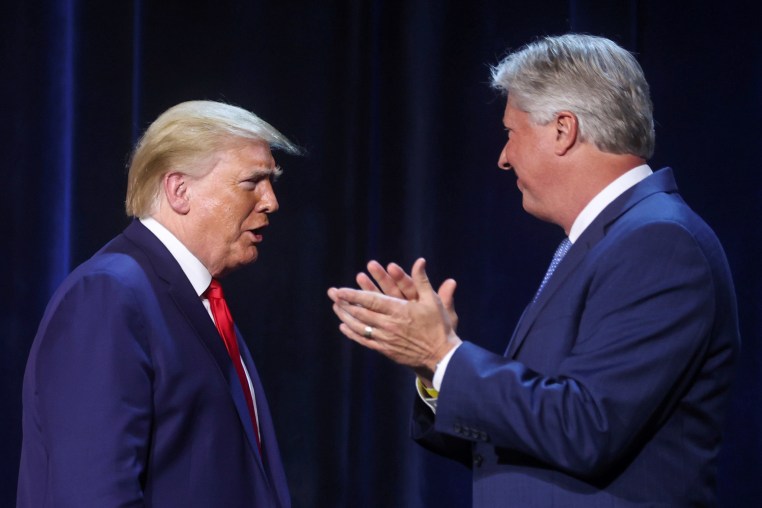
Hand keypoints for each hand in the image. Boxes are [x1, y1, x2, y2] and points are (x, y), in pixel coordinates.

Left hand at [327, 258, 461, 380]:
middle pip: (361, 313)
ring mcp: (385, 338)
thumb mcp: (432, 301)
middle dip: (344, 303)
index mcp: (399, 310)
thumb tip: (420, 261)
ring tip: (335, 307)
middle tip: (332, 295)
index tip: (340, 290)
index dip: (353, 295)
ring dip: (345, 316)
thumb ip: (422, 280)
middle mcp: (389, 324)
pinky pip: (364, 341)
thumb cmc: (439, 326)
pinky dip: (352, 333)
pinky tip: (344, 327)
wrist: (441, 356)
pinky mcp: (385, 350)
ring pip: (360, 327)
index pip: (371, 301)